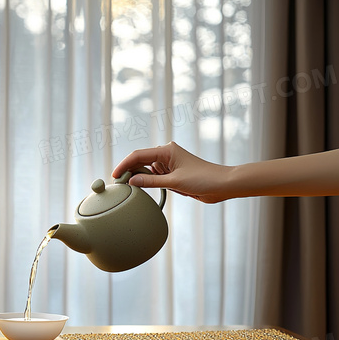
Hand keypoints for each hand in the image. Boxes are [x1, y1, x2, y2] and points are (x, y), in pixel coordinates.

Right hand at [111, 142, 235, 202]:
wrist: (223, 185)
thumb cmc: (204, 179)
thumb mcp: (175, 182)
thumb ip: (151, 181)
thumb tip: (132, 180)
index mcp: (167, 151)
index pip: (138, 155)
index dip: (124, 165)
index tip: (115, 176)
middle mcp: (167, 155)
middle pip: (141, 161)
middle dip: (130, 171)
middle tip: (119, 184)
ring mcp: (170, 165)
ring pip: (147, 170)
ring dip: (140, 178)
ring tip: (129, 187)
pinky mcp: (173, 175)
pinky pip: (156, 178)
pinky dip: (149, 182)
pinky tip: (144, 188)